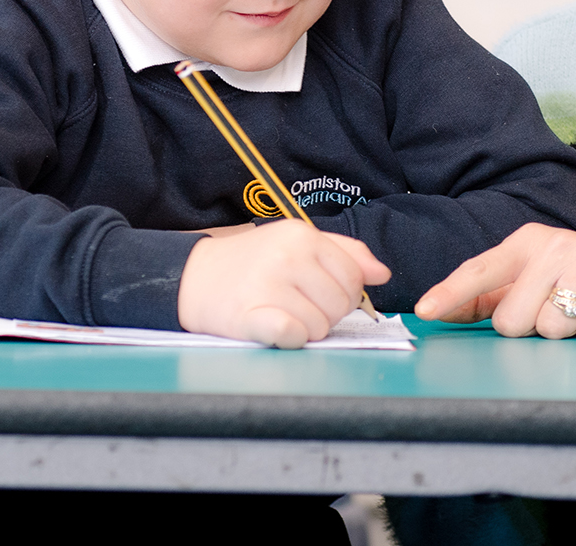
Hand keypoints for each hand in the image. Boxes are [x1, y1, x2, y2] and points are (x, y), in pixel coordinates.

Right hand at [177, 220, 390, 348]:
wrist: (193, 277)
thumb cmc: (253, 263)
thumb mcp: (297, 244)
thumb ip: (345, 253)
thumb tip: (382, 273)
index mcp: (303, 235)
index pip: (353, 278)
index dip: (345, 295)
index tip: (322, 295)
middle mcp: (287, 256)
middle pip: (340, 305)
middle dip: (327, 314)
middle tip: (299, 306)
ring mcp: (268, 284)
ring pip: (320, 326)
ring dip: (307, 329)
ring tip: (282, 314)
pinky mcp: (250, 314)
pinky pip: (293, 335)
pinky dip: (291, 339)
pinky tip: (276, 328)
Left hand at [414, 223, 575, 341]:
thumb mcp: (539, 285)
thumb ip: (493, 297)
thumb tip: (442, 309)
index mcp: (528, 242)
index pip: (481, 270)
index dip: (451, 293)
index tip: (424, 311)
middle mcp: (555, 244)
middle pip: (513, 318)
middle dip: (532, 330)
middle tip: (558, 313)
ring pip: (551, 328)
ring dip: (568, 334)